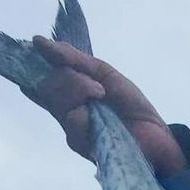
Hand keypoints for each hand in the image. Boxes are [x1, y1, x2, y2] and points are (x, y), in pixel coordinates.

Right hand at [27, 37, 185, 174]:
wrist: (157, 137)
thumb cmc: (133, 108)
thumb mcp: (105, 74)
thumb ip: (75, 59)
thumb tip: (40, 42)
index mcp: (71, 95)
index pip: (40, 80)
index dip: (32, 66)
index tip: (34, 50)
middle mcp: (67, 113)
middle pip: (47, 87)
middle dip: (68, 77)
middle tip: (95, 85)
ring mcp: (72, 131)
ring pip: (57, 101)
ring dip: (79, 90)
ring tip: (101, 96)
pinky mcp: (81, 146)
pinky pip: (71, 121)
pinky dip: (85, 111)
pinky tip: (102, 117)